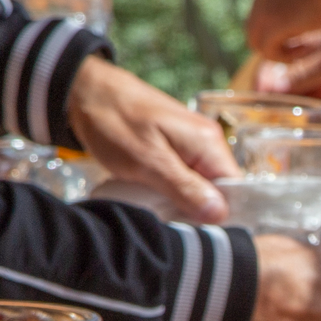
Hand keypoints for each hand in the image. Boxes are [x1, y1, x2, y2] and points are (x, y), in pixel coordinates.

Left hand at [64, 57, 234, 222]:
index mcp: (208, 143)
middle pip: (219, 190)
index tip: (194, 228)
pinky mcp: (174, 148)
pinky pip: (183, 178)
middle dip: (197, 210)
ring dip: (180, 202)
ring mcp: (191, 144)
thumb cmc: (113, 122)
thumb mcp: (147, 161)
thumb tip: (220, 214)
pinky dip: (169, 191)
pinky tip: (151, 196)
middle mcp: (207, 142)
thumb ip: (185, 188)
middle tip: (168, 220)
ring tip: (156, 209)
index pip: (236, 189)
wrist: (85, 92)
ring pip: (199, 187)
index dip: (219, 214)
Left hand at [244, 0, 320, 56]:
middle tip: (296, 48)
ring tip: (301, 52)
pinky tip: (301, 53)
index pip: (263, 5)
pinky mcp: (272, 23)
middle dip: (273, 39)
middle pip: (255, 22)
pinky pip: (266, 49)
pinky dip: (282, 56)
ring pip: (256, 38)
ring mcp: (265, 5)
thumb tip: (316, 1)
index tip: (298, 34)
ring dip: (276, 50)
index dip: (278, 24)